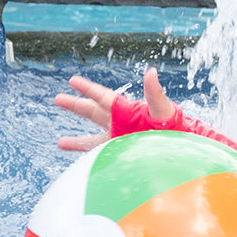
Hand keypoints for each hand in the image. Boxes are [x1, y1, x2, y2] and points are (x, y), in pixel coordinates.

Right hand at [54, 67, 173, 151]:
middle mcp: (120, 124)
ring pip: (93, 139)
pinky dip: (89, 159)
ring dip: (76, 141)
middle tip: (57, 98)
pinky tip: (81, 164)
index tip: (72, 80)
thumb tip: (151, 72)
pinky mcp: (121, 155)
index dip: (88, 88)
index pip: (103, 96)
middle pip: (93, 112)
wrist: (179, 150)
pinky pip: (100, 156)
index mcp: (126, 110)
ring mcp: (119, 140)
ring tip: (60, 142)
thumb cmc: (174, 128)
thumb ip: (154, 93)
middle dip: (75, 106)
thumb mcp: (163, 110)